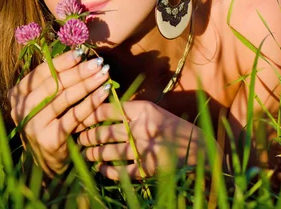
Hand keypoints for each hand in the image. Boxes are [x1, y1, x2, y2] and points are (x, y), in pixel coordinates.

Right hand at [8, 49, 111, 176]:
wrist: (48, 160)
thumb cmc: (51, 122)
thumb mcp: (46, 101)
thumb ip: (55, 80)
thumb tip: (78, 52)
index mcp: (17, 95)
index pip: (41, 73)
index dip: (62, 61)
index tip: (81, 52)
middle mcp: (21, 109)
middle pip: (54, 84)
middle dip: (79, 71)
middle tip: (98, 62)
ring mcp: (33, 125)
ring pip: (64, 98)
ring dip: (87, 83)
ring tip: (104, 74)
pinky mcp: (49, 139)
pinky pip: (74, 116)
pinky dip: (91, 102)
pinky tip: (104, 92)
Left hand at [76, 100, 205, 179]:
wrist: (199, 149)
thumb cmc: (174, 128)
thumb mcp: (155, 111)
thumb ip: (131, 111)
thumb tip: (101, 109)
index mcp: (144, 110)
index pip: (108, 109)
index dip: (90, 113)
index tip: (82, 117)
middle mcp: (142, 128)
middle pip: (104, 131)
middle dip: (88, 136)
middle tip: (81, 137)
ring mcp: (144, 149)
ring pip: (107, 152)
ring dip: (93, 153)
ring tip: (87, 152)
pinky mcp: (146, 168)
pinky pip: (118, 171)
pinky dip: (106, 171)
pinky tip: (100, 169)